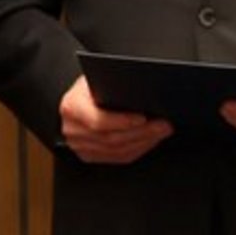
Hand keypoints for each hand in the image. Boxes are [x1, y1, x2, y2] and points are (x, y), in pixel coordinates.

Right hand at [59, 76, 173, 166]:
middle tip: (164, 124)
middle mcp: (73, 129)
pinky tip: (151, 139)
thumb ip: (114, 85)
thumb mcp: (99, 77)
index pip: (98, 120)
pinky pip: (118, 157)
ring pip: (117, 151)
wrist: (79, 97)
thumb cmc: (92, 84)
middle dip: (142, 132)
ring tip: (162, 131)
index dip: (123, 122)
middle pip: (111, 138)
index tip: (144, 118)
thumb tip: (143, 91)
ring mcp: (80, 146)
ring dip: (144, 142)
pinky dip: (138, 149)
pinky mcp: (90, 155)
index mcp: (72, 107)